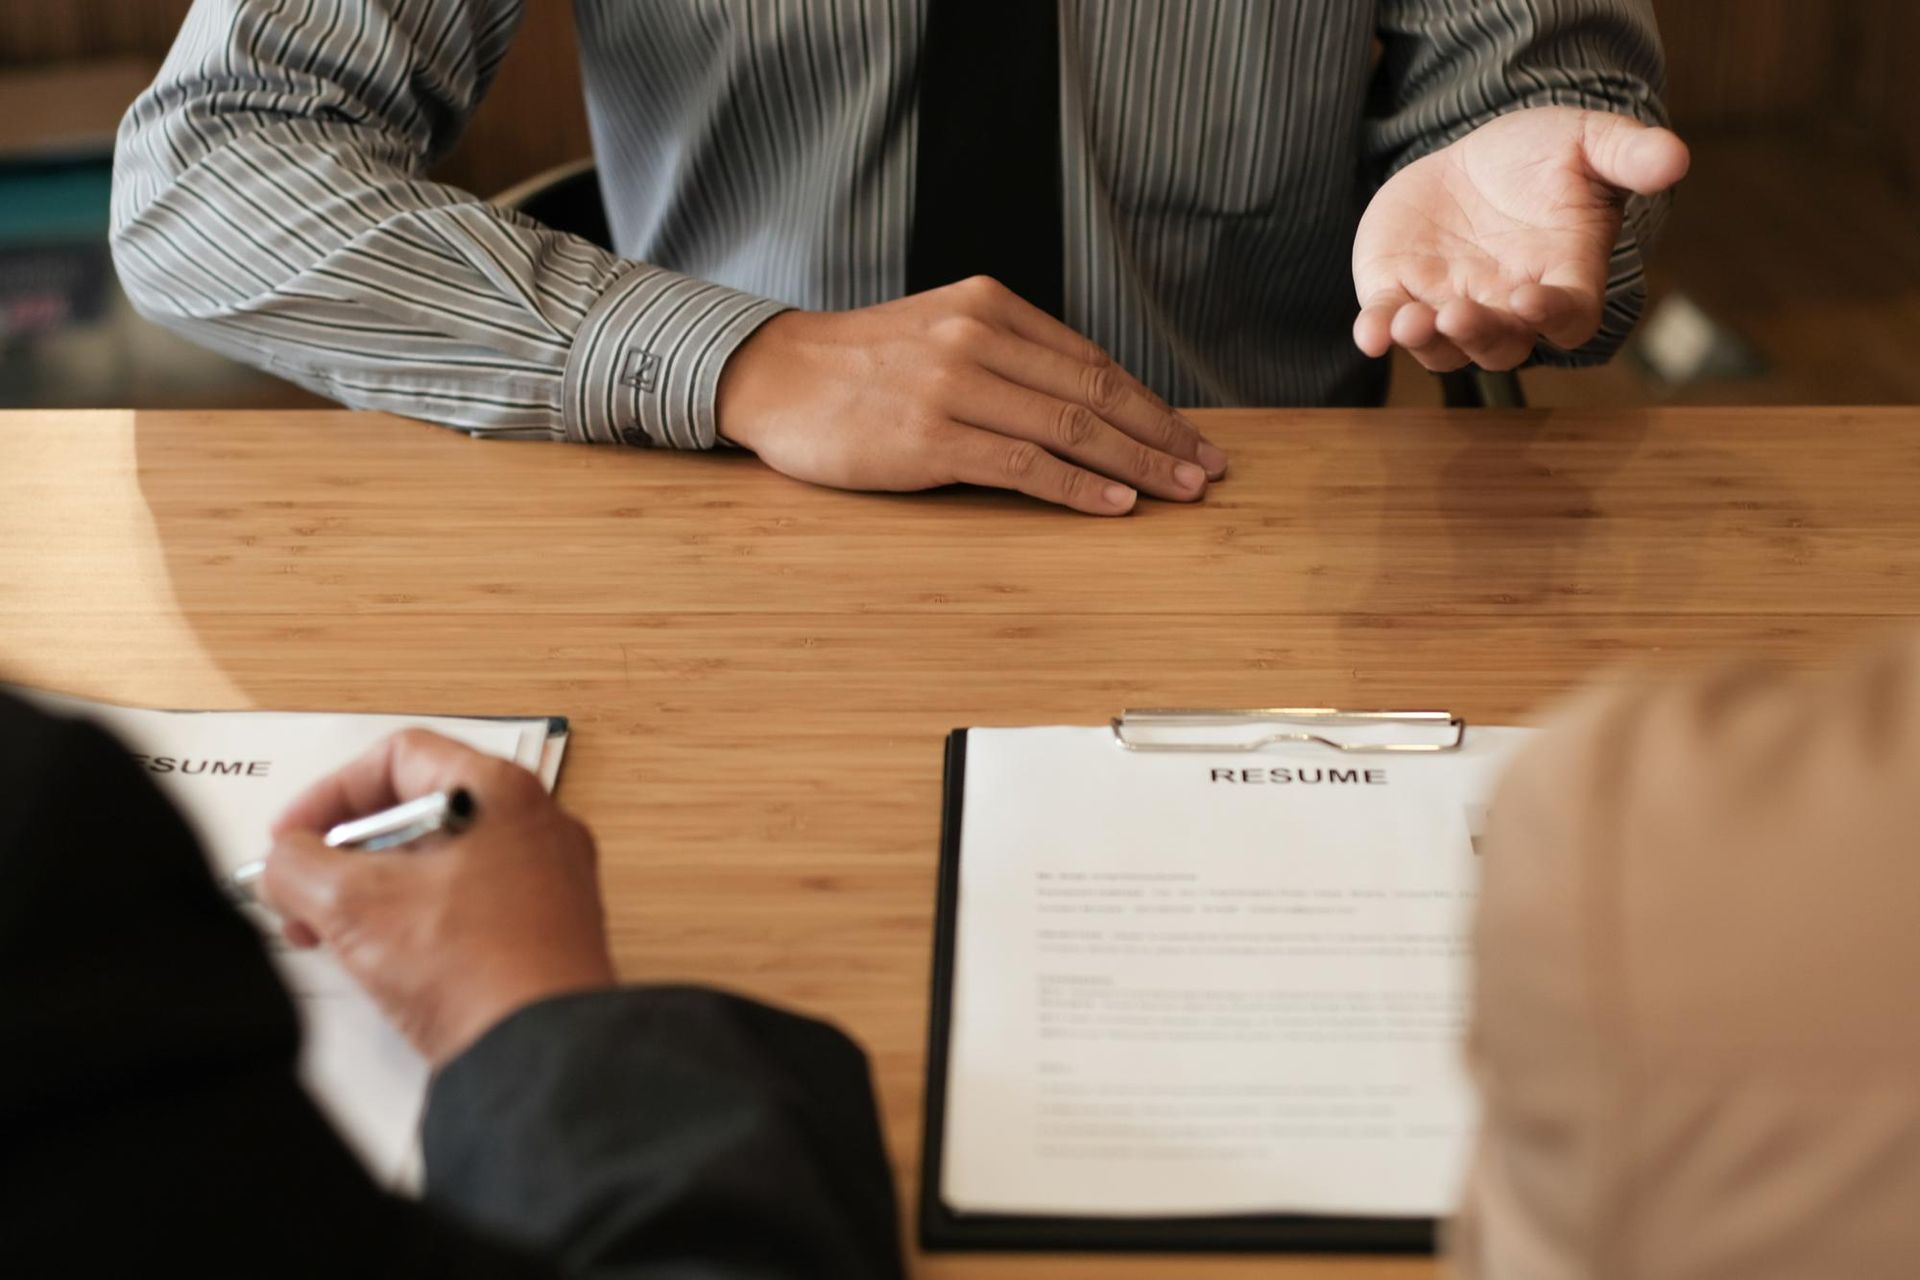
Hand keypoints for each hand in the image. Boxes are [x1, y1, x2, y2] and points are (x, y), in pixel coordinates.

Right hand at [259, 731, 616, 1066]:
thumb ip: (299, 866)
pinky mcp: (547, 930)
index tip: (290, 840)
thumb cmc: (468, 967)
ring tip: (329, 937)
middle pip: (417, 810)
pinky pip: (468, 903)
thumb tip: (284, 862)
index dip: (331, 793)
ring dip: (372, 891)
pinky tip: (381, 962)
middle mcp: (535, 824)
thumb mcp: (354, 906)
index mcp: (500, 791)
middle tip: (301, 898)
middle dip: (344, 853)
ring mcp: (548, 879)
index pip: (399, 755)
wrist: (540, 1054)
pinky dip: (415, 919)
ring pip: (439, 862)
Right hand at [716, 275, 1227, 515]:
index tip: (1188, 435)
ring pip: (1072, 429)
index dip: (1150, 403)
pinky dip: (1079, 487)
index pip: (1091, 361)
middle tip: (1207, 469)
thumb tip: (1079, 403)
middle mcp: (979, 339)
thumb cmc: (856, 365)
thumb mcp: (937, 331)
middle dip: (1162, 435)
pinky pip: (1025, 466)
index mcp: (988, 306)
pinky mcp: (931, 438)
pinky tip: (1116, 504)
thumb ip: (1004, 355)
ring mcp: (956, 388)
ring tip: (1179, 491)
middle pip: (1095, 393)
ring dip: (1138, 464)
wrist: (773, 375)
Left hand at [1353, 107, 1690, 371]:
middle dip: (1479, 334)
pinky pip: (1388, 325)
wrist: (1473, 159)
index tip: (1532, 298)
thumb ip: (1628, 154)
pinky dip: (1377, 333)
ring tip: (1409, 321)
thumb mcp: (1586, 141)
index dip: (1551, 316)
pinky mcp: (1399, 297)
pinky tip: (1367, 334)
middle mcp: (1507, 309)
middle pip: (1500, 346)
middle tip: (1457, 312)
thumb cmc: (1542, 156)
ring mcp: (1451, 308)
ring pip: (1442, 348)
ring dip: (1426, 341)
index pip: (1568, 317)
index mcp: (1563, 279)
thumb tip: (1676, 157)